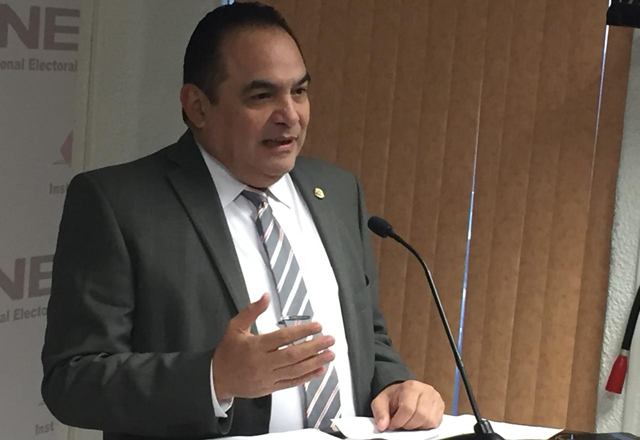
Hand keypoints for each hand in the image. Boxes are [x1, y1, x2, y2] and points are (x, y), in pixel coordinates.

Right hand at [212, 293, 334, 399]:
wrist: (217, 379)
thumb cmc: (228, 351)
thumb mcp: (235, 327)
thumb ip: (251, 311)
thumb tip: (265, 296)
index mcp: (255, 346)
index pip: (282, 338)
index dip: (301, 332)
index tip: (317, 326)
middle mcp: (262, 363)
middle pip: (292, 355)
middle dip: (314, 347)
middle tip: (330, 340)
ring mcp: (267, 377)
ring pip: (295, 370)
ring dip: (315, 362)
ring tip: (330, 354)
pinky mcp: (270, 388)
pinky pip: (291, 383)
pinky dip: (307, 377)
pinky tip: (319, 370)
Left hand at [371, 380, 444, 430]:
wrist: (403, 392)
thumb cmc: (394, 397)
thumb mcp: (381, 401)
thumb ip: (380, 412)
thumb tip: (382, 425)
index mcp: (411, 386)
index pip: (408, 408)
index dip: (399, 421)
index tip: (392, 425)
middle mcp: (426, 390)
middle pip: (421, 416)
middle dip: (408, 424)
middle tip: (401, 424)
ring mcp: (435, 398)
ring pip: (429, 421)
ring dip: (417, 426)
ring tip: (409, 421)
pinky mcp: (441, 407)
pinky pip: (435, 423)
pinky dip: (425, 426)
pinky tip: (417, 421)